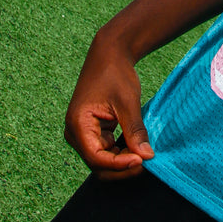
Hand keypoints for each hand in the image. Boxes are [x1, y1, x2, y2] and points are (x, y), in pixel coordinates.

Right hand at [63, 30, 154, 180]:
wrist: (109, 54)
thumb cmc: (115, 73)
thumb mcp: (128, 103)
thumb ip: (135, 131)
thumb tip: (146, 157)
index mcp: (78, 124)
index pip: (96, 158)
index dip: (119, 165)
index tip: (142, 161)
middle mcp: (75, 133)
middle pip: (97, 165)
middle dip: (121, 167)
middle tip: (146, 161)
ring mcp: (83, 134)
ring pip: (102, 161)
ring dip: (123, 161)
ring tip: (144, 154)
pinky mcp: (92, 132)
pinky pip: (106, 151)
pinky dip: (121, 153)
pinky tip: (138, 148)